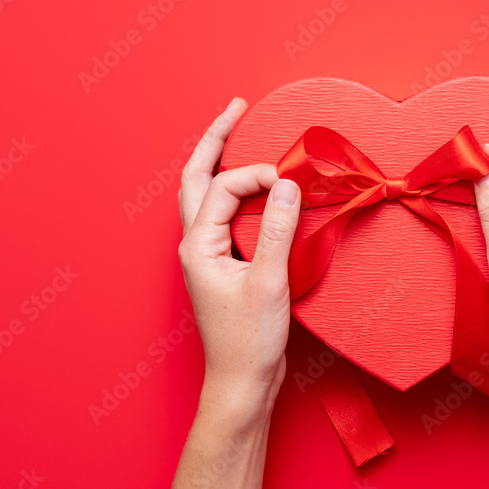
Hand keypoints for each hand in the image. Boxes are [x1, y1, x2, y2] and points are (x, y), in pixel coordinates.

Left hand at [177, 98, 301, 411]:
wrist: (242, 382)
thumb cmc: (249, 341)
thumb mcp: (270, 282)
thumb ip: (279, 230)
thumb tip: (288, 184)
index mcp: (198, 245)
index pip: (227, 188)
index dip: (259, 175)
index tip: (293, 180)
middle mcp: (196, 245)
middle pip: (197, 178)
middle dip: (216, 139)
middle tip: (237, 107)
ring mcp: (208, 255)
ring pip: (206, 195)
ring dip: (221, 162)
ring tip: (237, 132)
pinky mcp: (224, 265)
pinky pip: (225, 215)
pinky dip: (238, 192)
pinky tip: (256, 187)